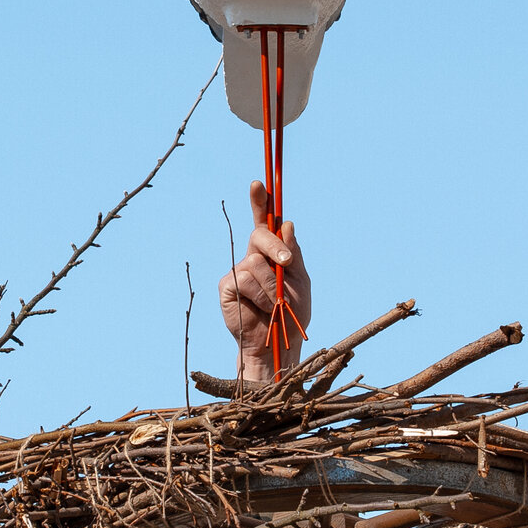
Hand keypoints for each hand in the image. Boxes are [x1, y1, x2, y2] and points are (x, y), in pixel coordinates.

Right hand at [218, 180, 310, 380]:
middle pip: (259, 236)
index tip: (258, 183)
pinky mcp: (227, 286)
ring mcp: (238, 270)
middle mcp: (252, 256)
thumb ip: (293, 252)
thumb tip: (286, 224)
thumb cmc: (292, 312)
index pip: (263, 222)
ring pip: (254, 264)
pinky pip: (244, 280)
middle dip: (274, 247)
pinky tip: (260, 308)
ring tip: (276, 304)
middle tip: (286, 264)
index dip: (259, 201)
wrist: (278, 343)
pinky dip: (258, 295)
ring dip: (271, 285)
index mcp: (272, 252)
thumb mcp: (301, 280)